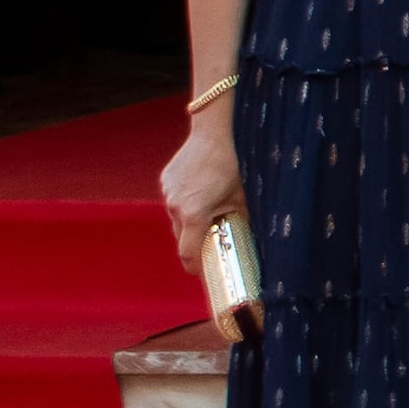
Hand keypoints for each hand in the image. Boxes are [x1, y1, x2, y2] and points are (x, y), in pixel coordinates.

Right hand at [157, 117, 243, 280]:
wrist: (212, 135)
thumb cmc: (230, 166)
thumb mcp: (240, 198)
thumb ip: (237, 220)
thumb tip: (244, 237)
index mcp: (194, 215)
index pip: (187, 252)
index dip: (194, 266)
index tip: (200, 272)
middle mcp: (176, 207)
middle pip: (181, 236)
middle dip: (194, 242)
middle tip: (209, 242)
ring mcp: (168, 194)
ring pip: (177, 217)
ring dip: (189, 220)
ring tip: (208, 209)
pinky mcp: (165, 181)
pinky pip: (174, 200)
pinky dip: (184, 202)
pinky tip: (200, 190)